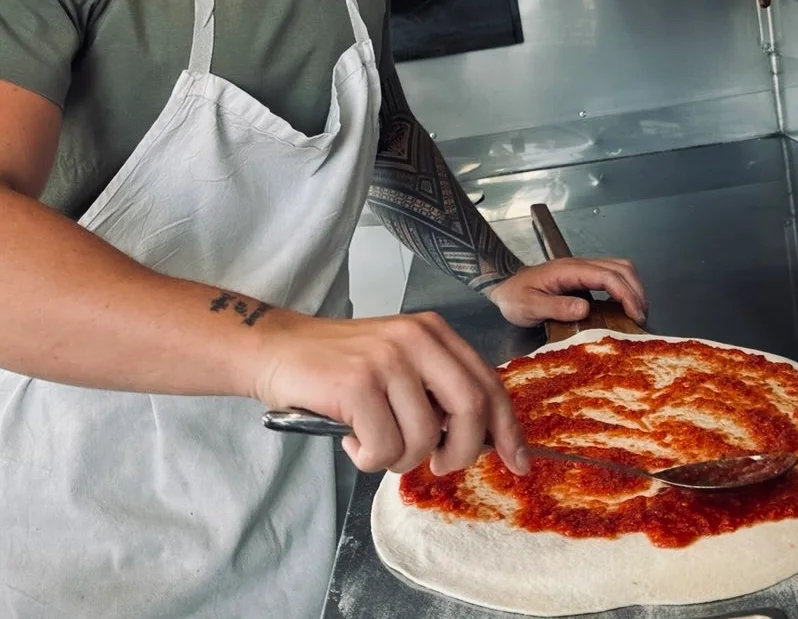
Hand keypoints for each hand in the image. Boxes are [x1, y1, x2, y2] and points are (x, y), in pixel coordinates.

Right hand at [250, 312, 529, 477]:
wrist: (278, 350)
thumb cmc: (340, 367)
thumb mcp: (400, 364)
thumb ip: (438, 390)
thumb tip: (483, 440)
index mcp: (434, 332)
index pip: (489, 384)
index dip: (508, 429)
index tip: (519, 462)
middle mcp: (416, 338)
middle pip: (471, 410)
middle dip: (461, 452)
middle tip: (437, 464)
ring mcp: (386, 359)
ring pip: (423, 438)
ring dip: (398, 458)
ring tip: (372, 442)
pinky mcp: (356, 384)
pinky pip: (383, 447)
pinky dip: (368, 458)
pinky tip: (350, 440)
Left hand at [486, 257, 646, 327]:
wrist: (503, 286)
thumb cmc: (514, 296)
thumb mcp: (528, 306)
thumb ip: (555, 307)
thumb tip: (586, 309)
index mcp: (569, 270)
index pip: (607, 276)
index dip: (626, 294)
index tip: (636, 315)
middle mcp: (579, 265)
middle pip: (621, 268)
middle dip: (637, 291)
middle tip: (642, 318)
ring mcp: (582, 269)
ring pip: (620, 268)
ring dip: (634, 288)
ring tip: (638, 313)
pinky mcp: (583, 277)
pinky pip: (612, 276)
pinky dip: (625, 289)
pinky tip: (625, 308)